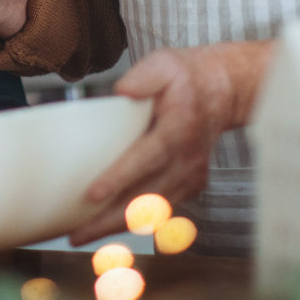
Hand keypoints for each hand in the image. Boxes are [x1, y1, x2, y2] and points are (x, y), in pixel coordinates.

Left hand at [68, 41, 272, 245]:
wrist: (223, 92)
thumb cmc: (186, 78)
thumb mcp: (164, 64)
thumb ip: (143, 77)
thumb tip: (122, 91)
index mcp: (178, 129)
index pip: (148, 157)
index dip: (120, 177)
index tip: (93, 194)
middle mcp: (186, 159)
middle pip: (147, 198)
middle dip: (109, 219)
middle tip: (75, 233)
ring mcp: (189, 176)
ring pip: (152, 213)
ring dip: (116, 227)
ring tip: (81, 235)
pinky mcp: (188, 186)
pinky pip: (159, 212)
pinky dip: (133, 223)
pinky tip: (105, 228)